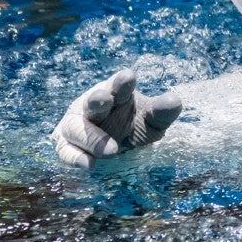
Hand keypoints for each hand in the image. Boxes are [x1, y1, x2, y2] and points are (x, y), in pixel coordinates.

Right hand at [51, 69, 181, 168]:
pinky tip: (89, 164)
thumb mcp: (152, 120)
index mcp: (116, 94)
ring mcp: (76, 124)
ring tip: (112, 150)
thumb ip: (162, 112)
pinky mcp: (66, 144)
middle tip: (104, 98)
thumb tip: (176, 101)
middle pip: (93, 101)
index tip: (129, 76)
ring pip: (76, 127)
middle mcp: (92, 105)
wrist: (113, 148)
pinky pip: (66, 150)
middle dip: (97, 99)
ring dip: (91, 137)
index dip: (122, 81)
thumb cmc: (134, 126)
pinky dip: (76, 157)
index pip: (119, 86)